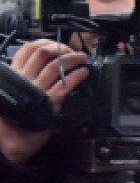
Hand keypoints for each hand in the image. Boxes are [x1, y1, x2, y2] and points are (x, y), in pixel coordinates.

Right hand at [2, 39, 91, 162]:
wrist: (13, 139)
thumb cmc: (17, 116)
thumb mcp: (16, 90)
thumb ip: (25, 76)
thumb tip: (44, 63)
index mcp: (14, 74)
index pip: (27, 49)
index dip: (45, 42)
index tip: (57, 44)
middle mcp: (24, 78)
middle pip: (43, 53)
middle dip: (62, 48)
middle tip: (73, 51)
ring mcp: (36, 89)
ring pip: (56, 66)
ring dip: (73, 59)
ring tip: (82, 58)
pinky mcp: (48, 102)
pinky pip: (64, 85)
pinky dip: (77, 76)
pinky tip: (84, 73)